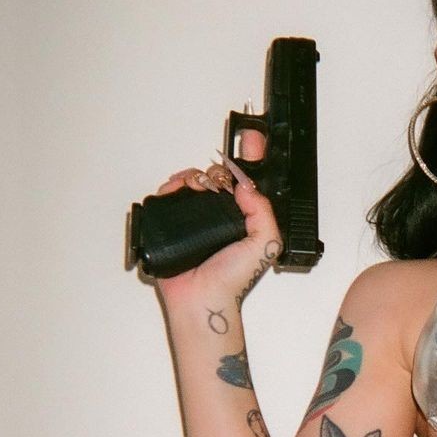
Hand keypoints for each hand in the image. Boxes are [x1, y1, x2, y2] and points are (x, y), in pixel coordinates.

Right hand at [150, 129, 280, 310]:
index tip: (252, 138)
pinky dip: (172, 186)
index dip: (250, 160)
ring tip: (194, 186)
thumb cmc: (231, 280)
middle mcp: (222, 217)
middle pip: (218, 177)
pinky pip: (171, 194)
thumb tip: (246, 185)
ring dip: (194, 176)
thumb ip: (263, 212)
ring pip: (194, 182)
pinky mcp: (175, 222)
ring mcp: (198, 219)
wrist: (201, 299)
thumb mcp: (265, 244)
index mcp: (245, 220)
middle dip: (217, 170)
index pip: (248, 183)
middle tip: (215, 180)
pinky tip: (176, 189)